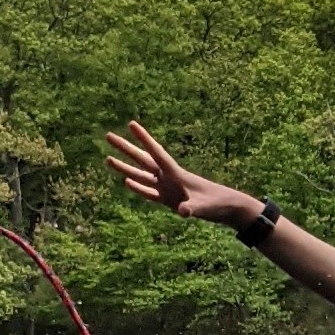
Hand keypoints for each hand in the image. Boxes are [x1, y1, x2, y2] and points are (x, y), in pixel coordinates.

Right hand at [105, 122, 257, 229]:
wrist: (226, 208)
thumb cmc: (217, 204)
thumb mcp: (204, 207)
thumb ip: (192, 208)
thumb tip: (182, 212)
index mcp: (176, 174)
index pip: (156, 152)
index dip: (144, 138)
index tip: (131, 123)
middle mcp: (168, 177)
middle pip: (142, 159)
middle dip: (125, 148)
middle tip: (108, 135)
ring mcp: (167, 187)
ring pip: (141, 175)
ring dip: (125, 167)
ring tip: (107, 158)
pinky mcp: (168, 199)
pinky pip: (148, 192)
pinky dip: (137, 187)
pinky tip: (125, 182)